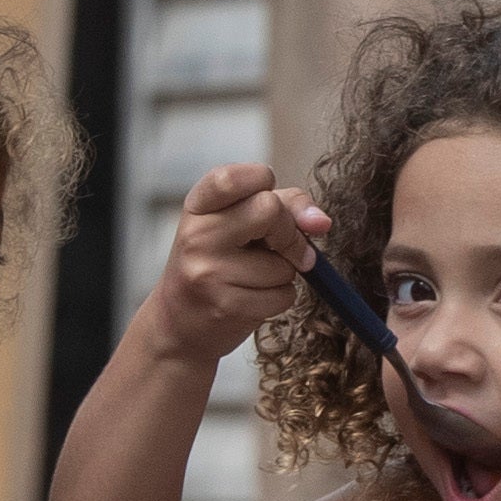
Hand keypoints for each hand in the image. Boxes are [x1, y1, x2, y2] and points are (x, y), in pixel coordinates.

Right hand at [145, 164, 329, 366]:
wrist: (179, 322)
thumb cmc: (219, 263)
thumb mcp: (239, 223)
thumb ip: (284, 207)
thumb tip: (321, 222)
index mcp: (198, 206)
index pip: (233, 177)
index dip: (262, 181)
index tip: (266, 202)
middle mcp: (197, 235)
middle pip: (269, 209)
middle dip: (289, 231)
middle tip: (279, 247)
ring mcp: (208, 272)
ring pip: (284, 263)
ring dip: (284, 272)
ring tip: (253, 278)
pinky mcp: (225, 306)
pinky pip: (283, 294)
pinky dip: (280, 297)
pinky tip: (253, 298)